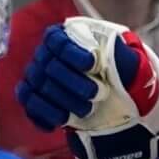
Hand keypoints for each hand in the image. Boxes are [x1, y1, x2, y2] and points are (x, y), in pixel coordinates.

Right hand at [18, 19, 158, 158]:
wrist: (116, 101)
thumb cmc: (120, 75)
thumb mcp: (127, 62)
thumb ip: (122, 53)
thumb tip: (115, 46)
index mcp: (67, 38)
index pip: (58, 41)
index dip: (73, 53)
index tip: (93, 64)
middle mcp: (47, 55)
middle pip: (49, 66)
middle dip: (74, 82)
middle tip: (99, 94)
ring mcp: (37, 77)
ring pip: (39, 86)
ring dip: (64, 100)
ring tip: (86, 110)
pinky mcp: (35, 99)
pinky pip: (30, 104)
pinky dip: (44, 114)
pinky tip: (62, 121)